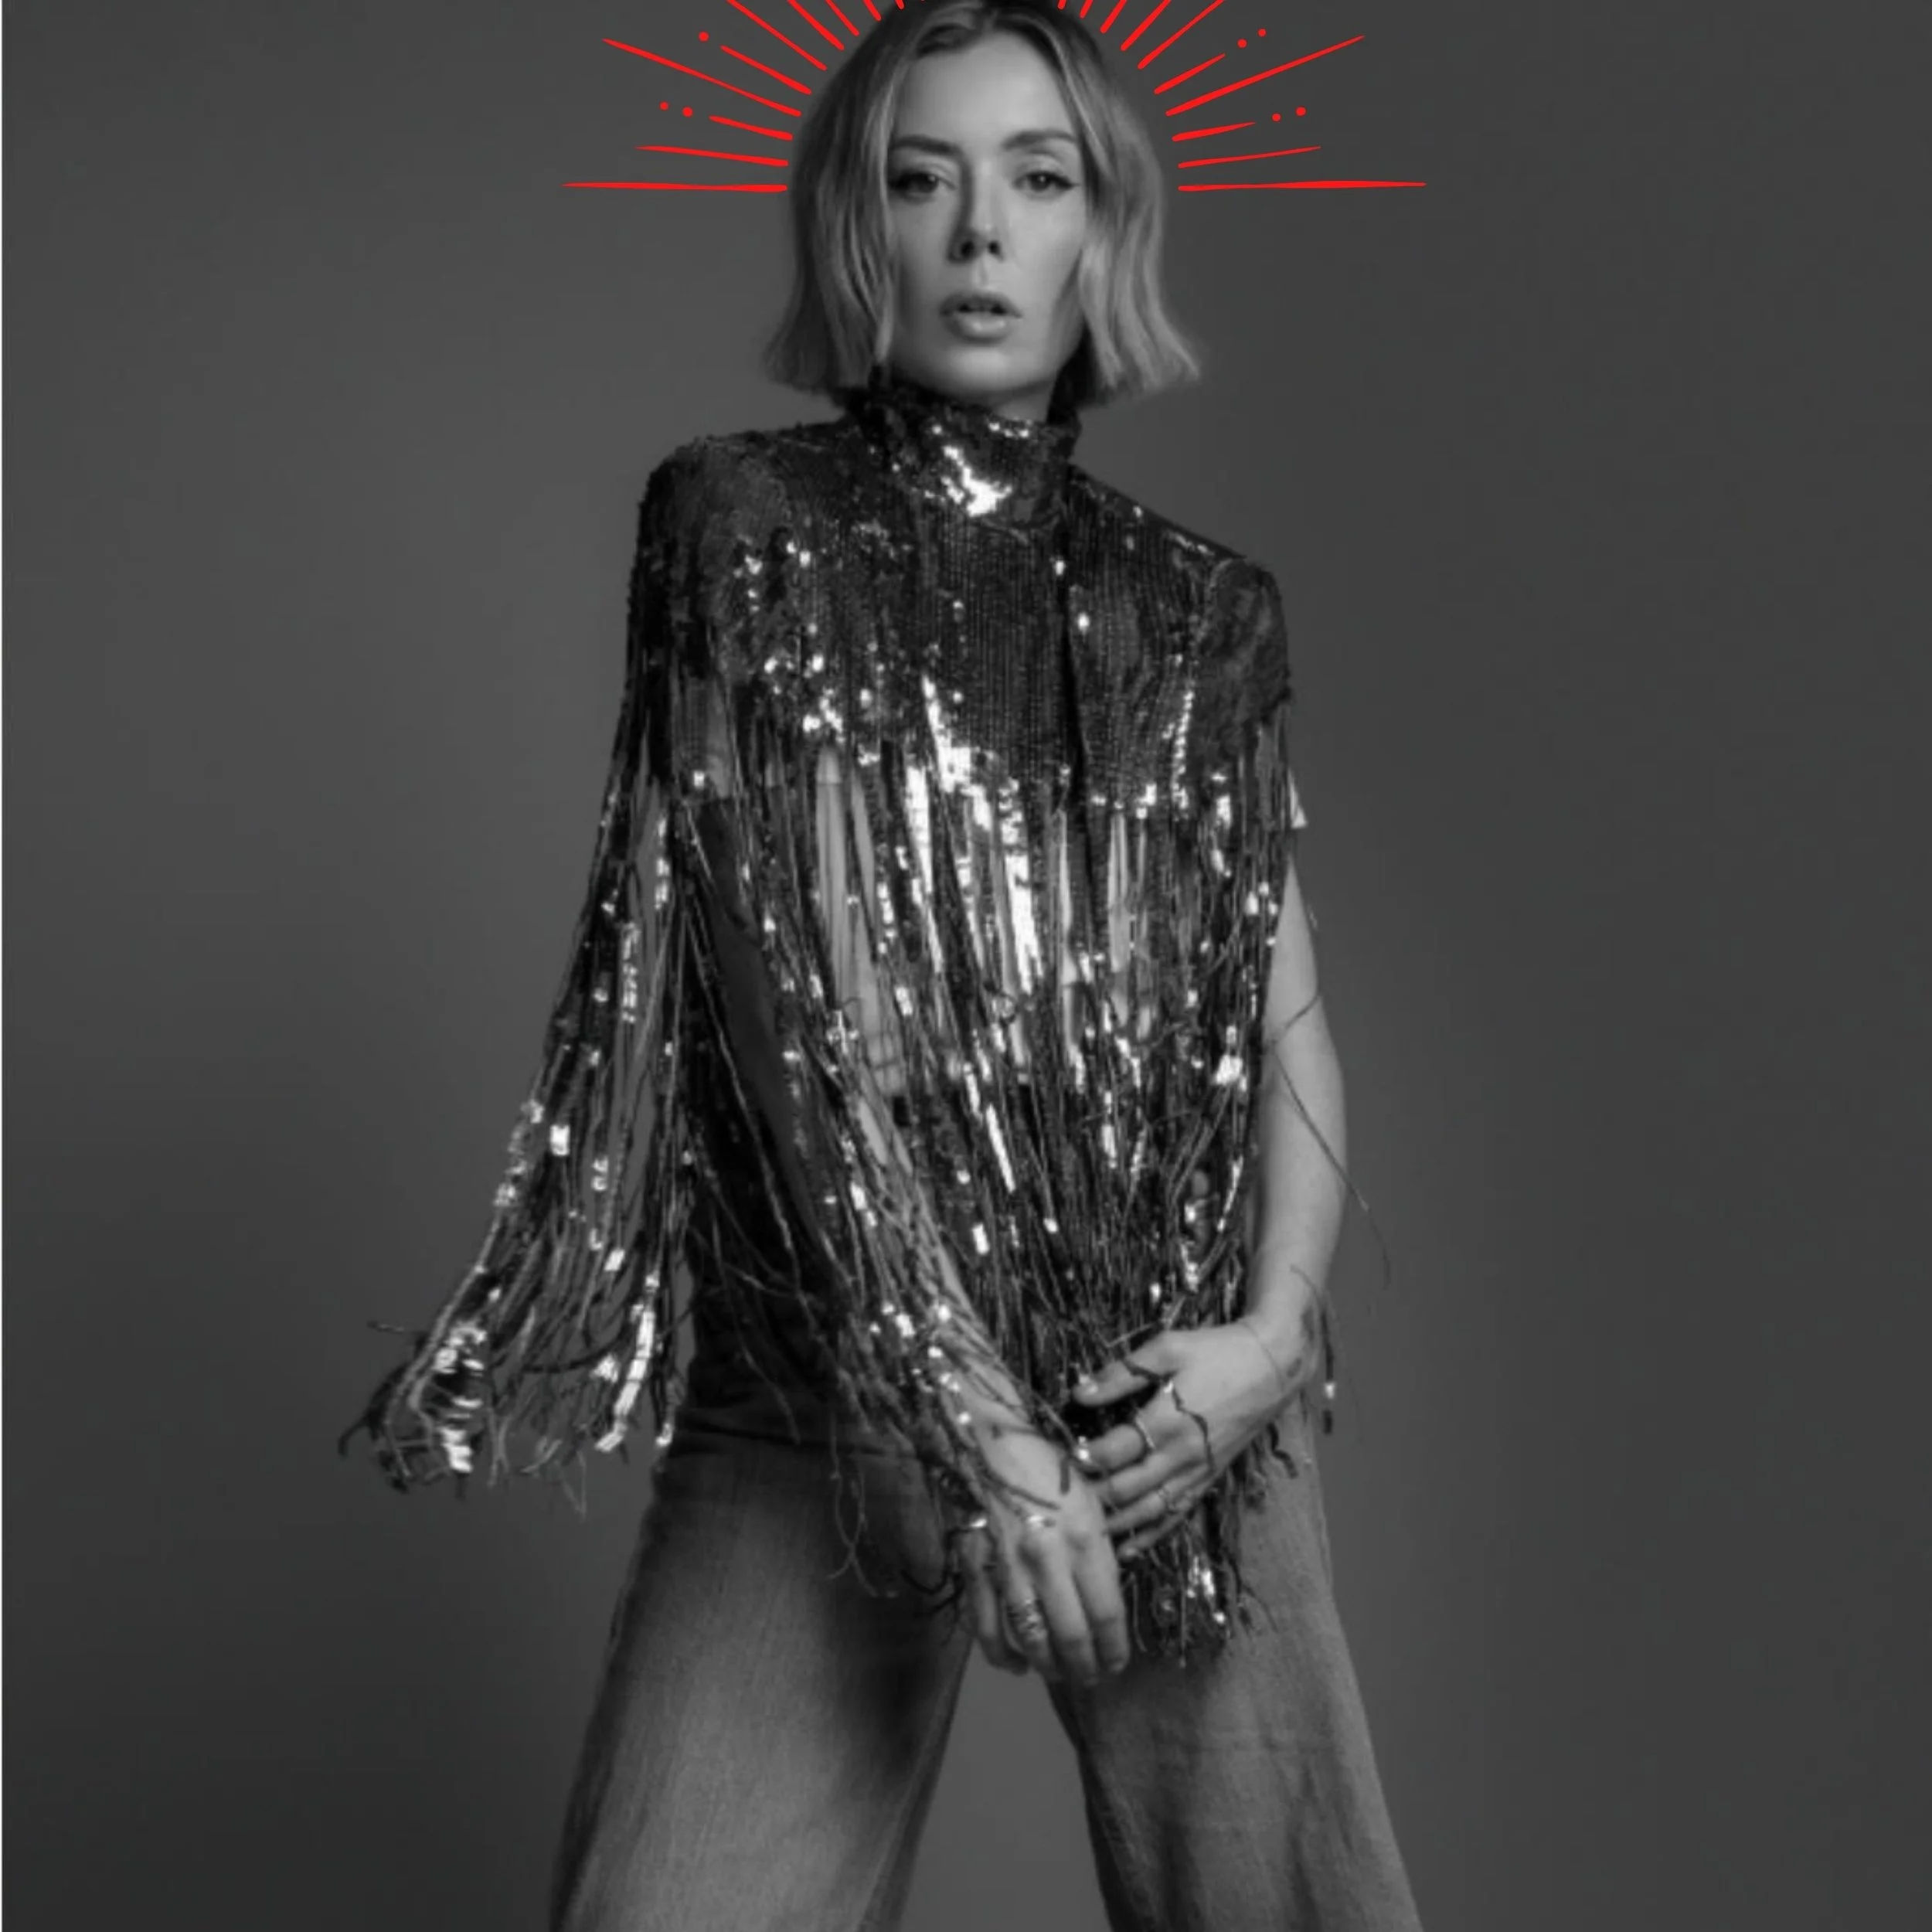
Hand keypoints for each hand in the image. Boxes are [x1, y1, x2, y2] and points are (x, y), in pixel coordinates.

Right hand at [958, 1424, 1131, 1687]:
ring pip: (1032, 1639)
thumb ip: (1099, 1557)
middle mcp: (1049, 1560)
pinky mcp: (976, 1568)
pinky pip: (988, 1626)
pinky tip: (1016, 1665)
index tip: (1117, 1663)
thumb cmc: (1049, 1468)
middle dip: (1087, 1667)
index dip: (1115, 1650)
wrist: (990, 1440)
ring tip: (1061, 1674)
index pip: (1107, 1616)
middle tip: (1093, 1677)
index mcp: (1085, 1540)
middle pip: (1073, 1637)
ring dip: (1050, 1667)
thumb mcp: (1092, 1504)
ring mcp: (1008, 1568)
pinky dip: (1002, 1654)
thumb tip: (1104, 1607)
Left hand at [1070, 1318, 1307, 1558]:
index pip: (1113, 1452)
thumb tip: (1079, 1392)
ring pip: (1150, 1510)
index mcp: (1167, 1421)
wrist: (1272, 1365)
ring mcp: (1198, 1471)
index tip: (1057, 1461)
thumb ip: (1122, 1373)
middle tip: (1061, 1501)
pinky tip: (1130, 1549)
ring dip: (1117, 1524)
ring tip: (1086, 1535)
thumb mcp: (1167, 1349)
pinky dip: (1152, 1535)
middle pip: (1127, 1488)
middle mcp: (1181, 1455)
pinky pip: (1178, 1514)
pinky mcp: (1210, 1478)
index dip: (1083, 1459)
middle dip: (1092, 1496)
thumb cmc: (1216, 1351)